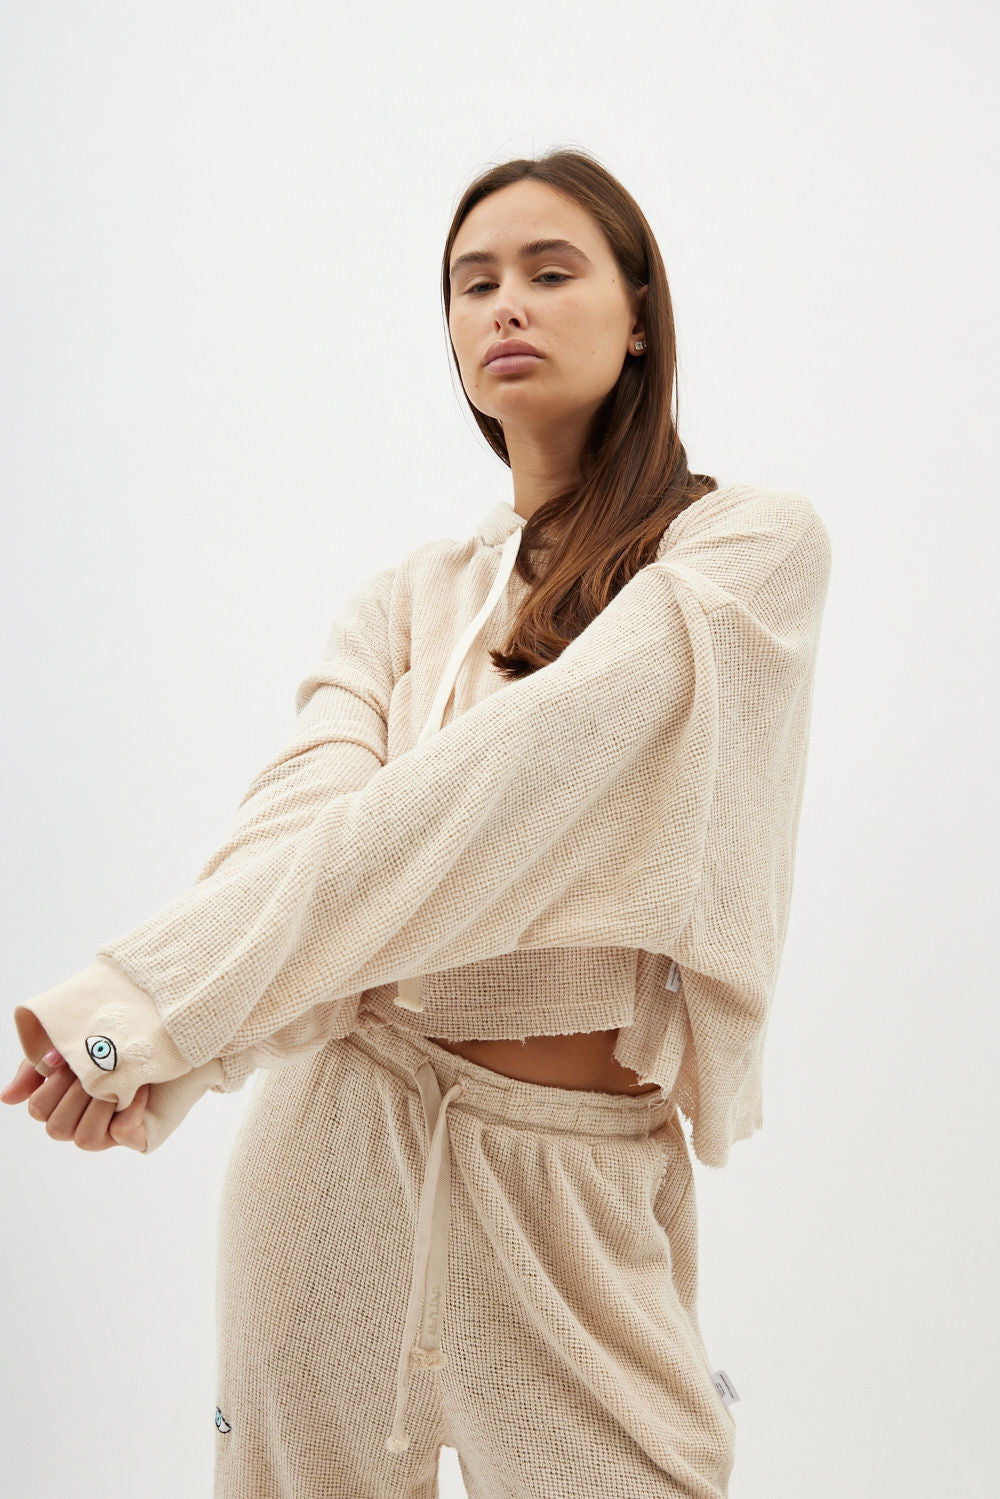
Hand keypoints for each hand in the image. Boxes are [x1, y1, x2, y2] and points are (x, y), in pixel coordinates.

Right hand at [1, 1042, 149, 1152]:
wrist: (156, 1035)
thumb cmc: (106, 1042)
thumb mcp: (64, 1047)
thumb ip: (34, 1069)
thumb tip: (7, 1099)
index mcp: (58, 1104)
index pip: (38, 1108)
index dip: (53, 1084)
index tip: (70, 1059)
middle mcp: (78, 1123)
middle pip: (57, 1128)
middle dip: (77, 1093)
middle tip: (97, 1066)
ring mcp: (106, 1132)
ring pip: (85, 1139)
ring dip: (99, 1106)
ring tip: (114, 1082)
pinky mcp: (135, 1135)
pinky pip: (124, 1134)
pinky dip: (129, 1110)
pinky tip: (138, 1087)